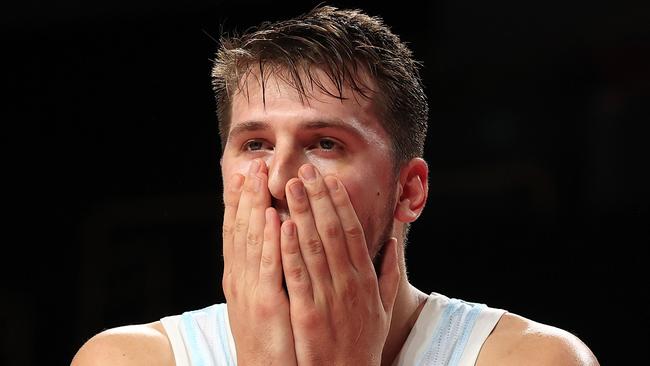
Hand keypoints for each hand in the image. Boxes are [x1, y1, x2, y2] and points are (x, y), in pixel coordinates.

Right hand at [222, 159, 296, 364]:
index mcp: (241, 280)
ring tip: (258, 177)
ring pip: (251, 241)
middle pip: (240, 230)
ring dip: (254, 207)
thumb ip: (268, 275)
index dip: (240, 203)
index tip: (245, 175)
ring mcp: (251, 293)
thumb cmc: (272, 343)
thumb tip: (275, 249)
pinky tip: (273, 217)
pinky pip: (269, 268)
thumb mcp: (264, 305)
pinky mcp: (267, 306)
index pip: (239, 233)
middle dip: (245, 196)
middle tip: (251, 165)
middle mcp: (240, 281)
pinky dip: (270, 241)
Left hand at [280, 164, 399, 365]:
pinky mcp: (307, 313)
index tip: (329, 178)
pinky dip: (290, 248)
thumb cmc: (364, 343)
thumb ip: (389, 272)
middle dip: (318, 197)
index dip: (340, 202)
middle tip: (305, 169)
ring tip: (290, 185)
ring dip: (302, 212)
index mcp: (365, 278)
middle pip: (332, 230)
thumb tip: (391, 241)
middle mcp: (348, 282)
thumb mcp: (384, 307)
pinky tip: (282, 224)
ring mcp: (328, 297)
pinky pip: (298, 275)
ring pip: (313, 246)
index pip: (352, 230)